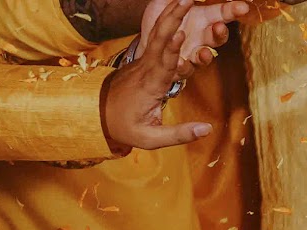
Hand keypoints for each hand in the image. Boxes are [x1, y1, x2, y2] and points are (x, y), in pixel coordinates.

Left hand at [100, 0, 244, 150]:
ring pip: (158, 34)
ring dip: (171, 15)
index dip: (172, 50)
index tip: (180, 33)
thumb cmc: (125, 127)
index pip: (163, 65)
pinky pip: (157, 38)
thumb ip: (180, 134)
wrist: (98, 113)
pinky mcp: (145, 60)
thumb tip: (208, 129)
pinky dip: (167, 21)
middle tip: (187, 0)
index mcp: (150, 86)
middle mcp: (146, 69)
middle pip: (160, 40)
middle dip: (173, 19)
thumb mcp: (150, 139)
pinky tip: (175, 10)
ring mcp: (143, 62)